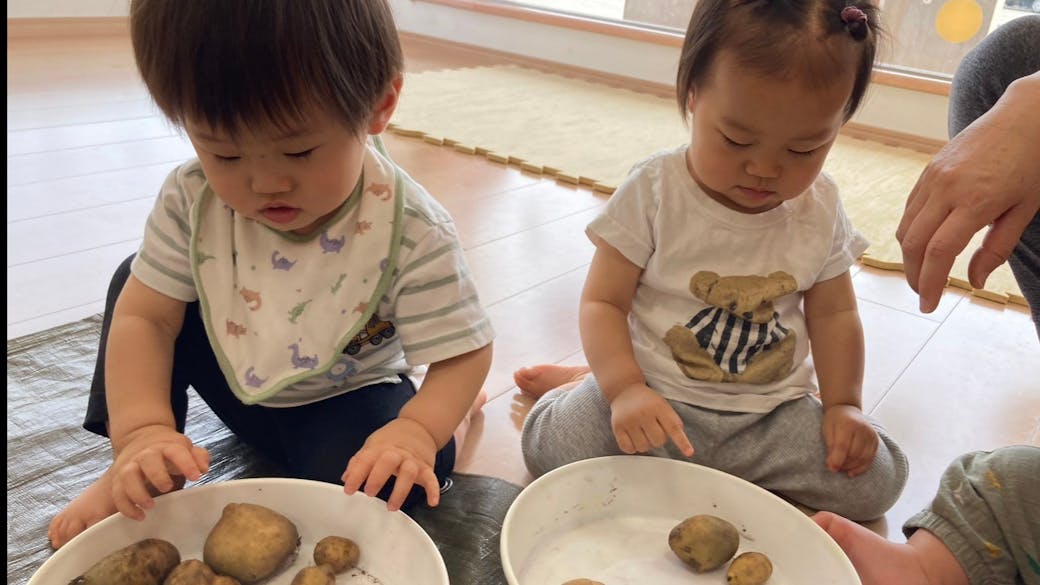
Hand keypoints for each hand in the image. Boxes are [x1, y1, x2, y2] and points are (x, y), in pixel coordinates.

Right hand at [110, 425, 209, 519]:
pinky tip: (139, 515)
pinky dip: (126, 506)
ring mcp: (129, 466)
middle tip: (167, 488)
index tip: (196, 476)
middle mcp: (145, 454)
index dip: (186, 463)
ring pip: (127, 476)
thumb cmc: (169, 452)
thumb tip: (202, 468)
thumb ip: (198, 457)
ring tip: (150, 506)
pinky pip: (117, 493)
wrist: (141, 441)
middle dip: (157, 474)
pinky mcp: (118, 480)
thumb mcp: (185, 450)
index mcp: (166, 446)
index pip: (176, 451)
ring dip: (137, 492)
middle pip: (148, 460)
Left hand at [341, 417, 440, 510]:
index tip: (348, 490)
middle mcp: (397, 453)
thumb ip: (359, 462)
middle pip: (388, 461)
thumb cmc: (392, 439)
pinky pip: (431, 478)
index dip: (356, 475)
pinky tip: (432, 502)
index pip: (366, 460)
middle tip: (369, 493)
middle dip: (378, 477)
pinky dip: (433, 490)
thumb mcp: (372, 445)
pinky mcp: (426, 467)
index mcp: (380, 448)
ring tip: (391, 506)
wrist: (418, 426)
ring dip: (400, 490)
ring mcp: (412, 460)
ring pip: (409, 472)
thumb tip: (346, 478)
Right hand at [608, 383, 693, 456]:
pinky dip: (633, 447)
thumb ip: (672, 421)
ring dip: (645, 444)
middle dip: (658, 439)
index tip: (689, 453)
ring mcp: (629, 421)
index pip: (673, 428)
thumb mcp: (663, 405)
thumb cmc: (646, 401)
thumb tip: (680, 440)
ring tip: (642, 432)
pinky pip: (628, 448)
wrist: (624, 390)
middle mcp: (643, 413)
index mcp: (658, 407)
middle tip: (653, 429)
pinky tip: (633, 438)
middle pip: (658, 441)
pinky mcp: (617, 427)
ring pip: (643, 447)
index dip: (682, 442)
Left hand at [822, 405, 877, 476]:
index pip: (843, 446)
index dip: (837, 459)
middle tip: (834, 468)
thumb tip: (833, 466)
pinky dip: (861, 467)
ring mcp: (871, 435)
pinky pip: (870, 459)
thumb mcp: (827, 431)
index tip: (832, 469)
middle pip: (855, 453)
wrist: (847, 410)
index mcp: (848, 424)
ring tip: (842, 468)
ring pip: (863, 458)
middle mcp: (863, 429)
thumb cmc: (834, 421)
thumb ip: (831, 447)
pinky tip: (852, 471)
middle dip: (844, 464)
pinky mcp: (876, 441)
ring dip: (852, 467)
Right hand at [897, 77, 1039, 312]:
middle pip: (914, 243)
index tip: (929, 304)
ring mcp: (933, 177)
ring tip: (922, 272)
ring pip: (906, 227)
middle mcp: (946, 188)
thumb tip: (976, 281)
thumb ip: (998, 247)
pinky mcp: (928, 170)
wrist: (1027, 114)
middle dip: (914, 275)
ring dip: (909, 256)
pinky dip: (911, 232)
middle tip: (923, 294)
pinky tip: (924, 243)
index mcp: (976, 201)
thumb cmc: (1034, 162)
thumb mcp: (1026, 209)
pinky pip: (910, 209)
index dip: (930, 283)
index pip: (940, 252)